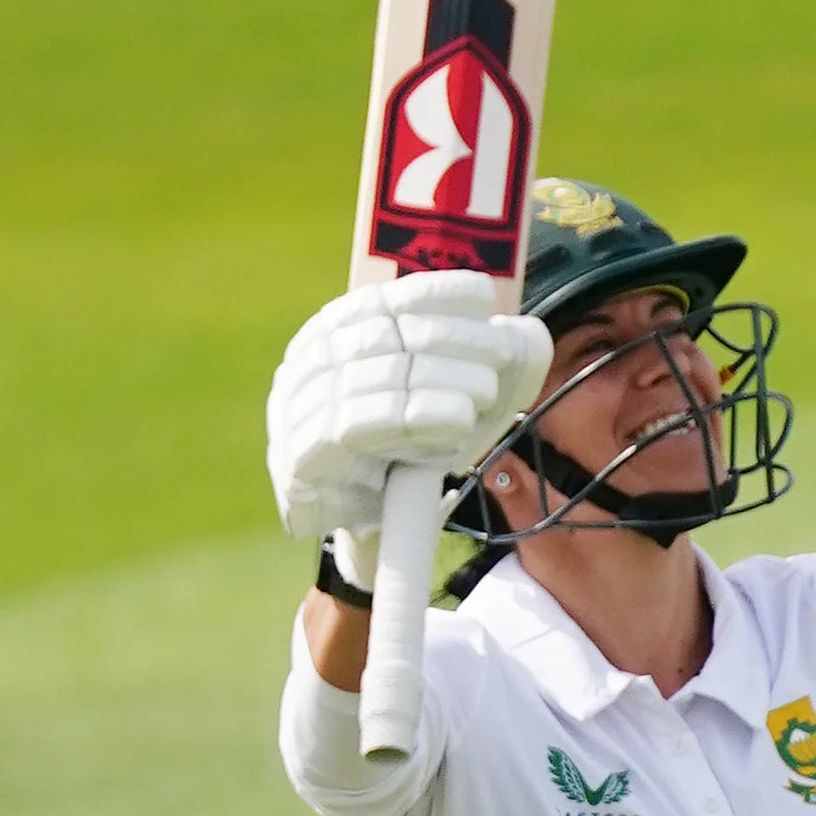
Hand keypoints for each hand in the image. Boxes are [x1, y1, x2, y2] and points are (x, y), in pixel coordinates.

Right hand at [266, 272, 552, 566]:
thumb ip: (451, 362)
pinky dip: (419, 416)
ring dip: (445, 379)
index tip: (481, 295)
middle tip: (502, 351)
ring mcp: (297, 407)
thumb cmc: (392, 450)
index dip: (431, 293)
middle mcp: (306, 364)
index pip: (380, 301)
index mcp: (328, 337)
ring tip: (489, 389)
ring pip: (380, 377)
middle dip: (452, 338)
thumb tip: (519, 333)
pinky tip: (458, 418)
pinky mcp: (302, 453)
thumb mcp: (421, 398)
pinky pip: (363, 424)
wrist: (349, 521)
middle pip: (385, 336)